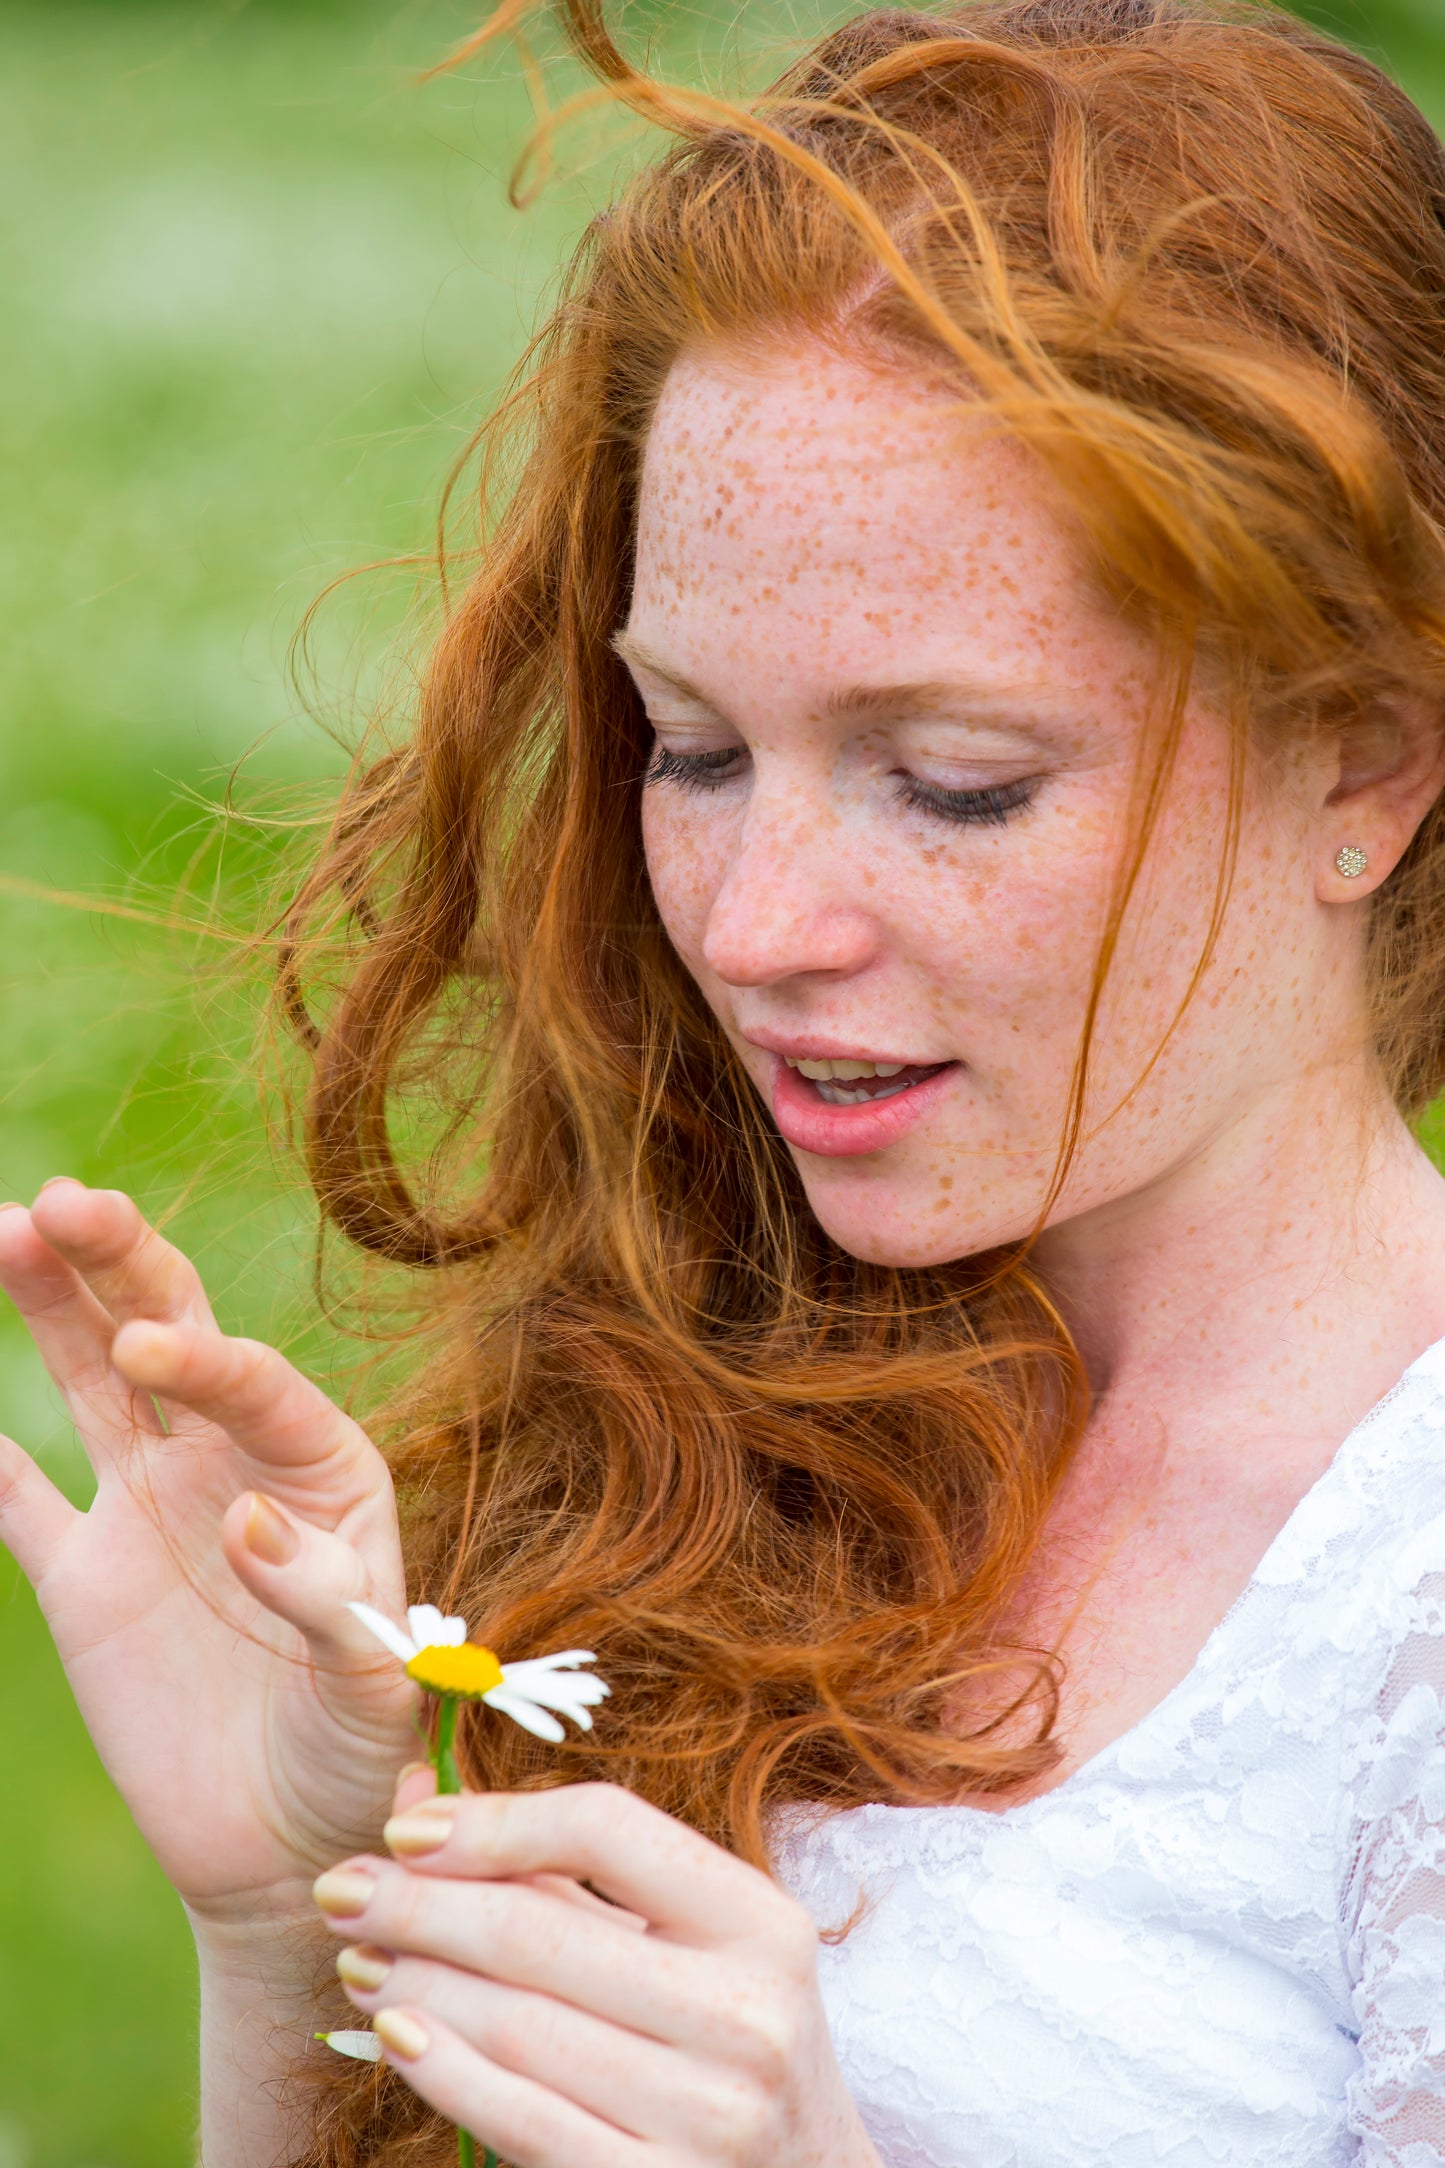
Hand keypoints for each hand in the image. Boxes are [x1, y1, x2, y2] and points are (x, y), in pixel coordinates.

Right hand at [0, 1180, 416, 1938]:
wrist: (291, 1850)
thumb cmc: (357, 1759)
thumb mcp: (371, 1688)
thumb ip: (323, 1601)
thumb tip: (248, 1522)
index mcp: (321, 1471)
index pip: (257, 1385)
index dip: (203, 1361)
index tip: (146, 1357)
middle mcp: (233, 1464)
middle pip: (171, 1338)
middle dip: (121, 1266)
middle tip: (64, 1203)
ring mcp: (151, 1510)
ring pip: (90, 1382)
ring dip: (52, 1305)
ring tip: (7, 1226)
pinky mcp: (82, 1575)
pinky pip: (18, 1500)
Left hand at [311, 1778, 882, 2167]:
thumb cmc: (723, 2039)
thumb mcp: (689, 1943)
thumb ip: (567, 1873)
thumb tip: (415, 1799)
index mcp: (759, 1923)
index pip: (606, 1828)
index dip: (492, 1821)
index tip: (406, 1830)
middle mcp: (744, 2015)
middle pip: (537, 1930)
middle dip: (418, 1904)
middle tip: (343, 1888)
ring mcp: (705, 2116)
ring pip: (514, 2026)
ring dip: (414, 1983)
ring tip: (360, 1958)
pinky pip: (519, 2119)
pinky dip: (443, 2072)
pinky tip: (397, 2034)